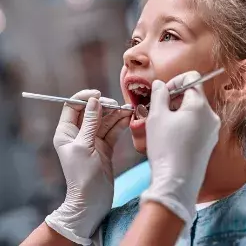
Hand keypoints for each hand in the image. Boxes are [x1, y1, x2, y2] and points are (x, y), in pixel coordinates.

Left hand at [45, 90, 130, 244]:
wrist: (93, 201)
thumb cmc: (82, 175)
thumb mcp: (84, 146)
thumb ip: (90, 122)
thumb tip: (94, 101)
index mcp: (66, 132)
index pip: (73, 106)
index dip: (85, 98)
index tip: (98, 95)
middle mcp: (78, 133)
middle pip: (91, 111)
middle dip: (104, 106)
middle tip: (117, 106)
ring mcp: (92, 139)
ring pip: (104, 120)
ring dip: (116, 114)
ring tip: (128, 110)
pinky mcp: (105, 146)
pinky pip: (113, 130)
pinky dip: (120, 124)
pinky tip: (128, 118)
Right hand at [141, 71, 220, 226]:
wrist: (177, 183)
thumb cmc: (165, 147)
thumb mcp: (156, 116)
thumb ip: (158, 94)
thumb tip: (160, 84)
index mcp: (200, 106)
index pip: (191, 78)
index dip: (174, 82)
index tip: (162, 95)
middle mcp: (211, 116)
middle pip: (192, 95)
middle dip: (174, 98)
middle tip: (157, 111)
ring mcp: (212, 131)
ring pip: (193, 110)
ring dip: (177, 111)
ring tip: (162, 126)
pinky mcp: (209, 143)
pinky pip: (196, 124)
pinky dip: (183, 123)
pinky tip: (171, 137)